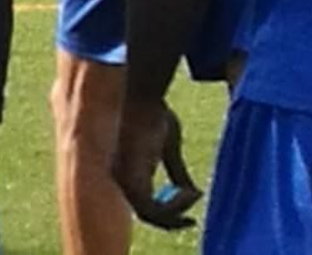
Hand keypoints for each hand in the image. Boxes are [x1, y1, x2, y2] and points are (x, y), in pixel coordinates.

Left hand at [113, 100, 200, 229]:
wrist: (139, 93)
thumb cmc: (153, 112)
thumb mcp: (168, 145)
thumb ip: (175, 171)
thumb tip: (192, 192)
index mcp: (124, 171)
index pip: (142, 204)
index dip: (167, 213)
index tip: (189, 212)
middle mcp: (118, 178)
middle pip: (145, 213)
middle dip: (171, 218)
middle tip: (191, 219)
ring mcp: (121, 180)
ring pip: (149, 214)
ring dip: (175, 211)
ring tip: (193, 195)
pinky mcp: (129, 178)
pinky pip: (152, 208)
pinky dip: (174, 205)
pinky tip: (191, 193)